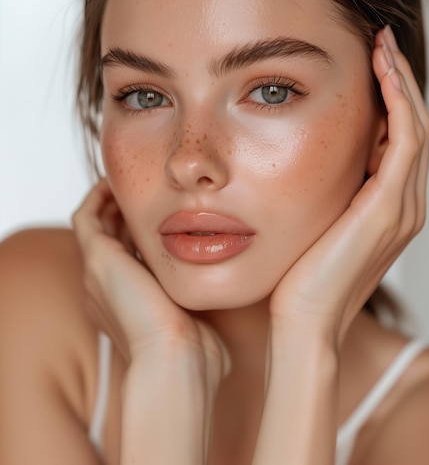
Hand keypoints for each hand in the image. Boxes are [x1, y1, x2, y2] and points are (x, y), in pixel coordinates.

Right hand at [72, 179, 229, 374]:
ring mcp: (97, 274)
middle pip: (110, 239)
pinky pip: (86, 216)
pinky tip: (119, 181)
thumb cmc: (197, 350)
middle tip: (146, 190)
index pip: (128, 259)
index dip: (139, 233)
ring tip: (132, 182)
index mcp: (125, 305)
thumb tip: (230, 294)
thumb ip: (208, 303)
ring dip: (112, 201)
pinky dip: (99, 196)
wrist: (177, 358)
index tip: (162, 214)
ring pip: (96, 226)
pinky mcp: (96, 258)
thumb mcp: (202, 320)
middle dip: (125, 213)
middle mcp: (104, 289)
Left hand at [269, 26, 428, 345]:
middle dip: (398, 80)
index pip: (400, 139)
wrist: (301, 323)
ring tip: (381, 46)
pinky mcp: (387, 208)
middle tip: (380, 41)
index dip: (390, 98)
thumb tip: (301, 160)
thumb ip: (323, 192)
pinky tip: (380, 71)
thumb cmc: (298, 278)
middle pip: (414, 126)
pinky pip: (405, 139)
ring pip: (415, 126)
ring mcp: (401, 207)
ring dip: (400, 82)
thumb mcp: (314, 224)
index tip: (369, 62)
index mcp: (387, 208)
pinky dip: (399, 101)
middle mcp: (404, 204)